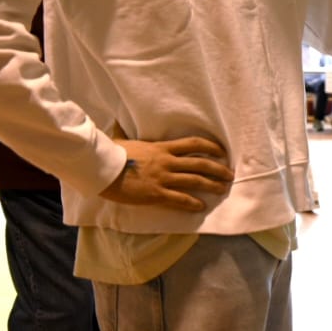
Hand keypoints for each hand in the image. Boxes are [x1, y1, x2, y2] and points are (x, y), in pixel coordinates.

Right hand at [100, 137, 233, 211]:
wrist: (102, 169)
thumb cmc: (111, 153)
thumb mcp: (123, 140)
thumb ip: (126, 134)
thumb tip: (117, 124)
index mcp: (162, 147)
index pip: (193, 144)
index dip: (211, 147)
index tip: (222, 152)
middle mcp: (167, 161)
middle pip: (200, 164)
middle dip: (218, 169)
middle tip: (230, 174)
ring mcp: (163, 177)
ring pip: (194, 181)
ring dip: (211, 185)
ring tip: (223, 189)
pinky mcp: (156, 193)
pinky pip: (179, 199)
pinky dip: (192, 203)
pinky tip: (201, 206)